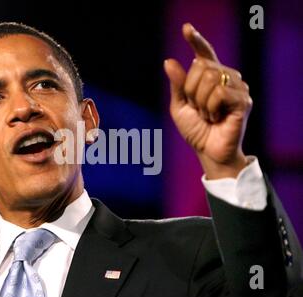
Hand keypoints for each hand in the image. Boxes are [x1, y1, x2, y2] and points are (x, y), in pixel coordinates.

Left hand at [164, 23, 252, 178]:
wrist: (207, 151)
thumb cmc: (195, 130)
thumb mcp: (179, 106)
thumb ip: (177, 84)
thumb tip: (169, 61)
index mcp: (210, 78)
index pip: (203, 54)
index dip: (196, 40)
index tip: (186, 29)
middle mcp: (226, 78)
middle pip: (201, 66)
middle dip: (190, 91)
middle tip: (198, 109)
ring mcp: (237, 87)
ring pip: (210, 78)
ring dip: (200, 101)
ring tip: (207, 115)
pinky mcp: (243, 100)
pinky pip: (219, 92)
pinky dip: (210, 108)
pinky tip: (215, 118)